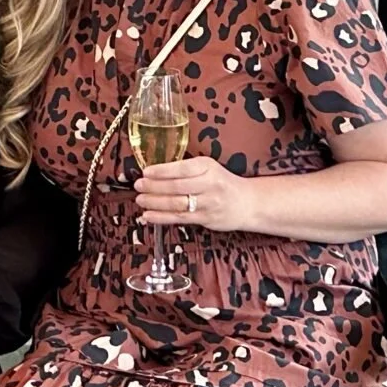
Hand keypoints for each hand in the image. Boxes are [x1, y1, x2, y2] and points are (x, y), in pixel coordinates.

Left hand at [133, 156, 253, 231]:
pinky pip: (180, 219)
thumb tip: (154, 172)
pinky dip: (161, 218)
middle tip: (138, 186)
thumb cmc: (222, 182)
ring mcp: (208, 204)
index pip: (182, 168)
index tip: (146, 172)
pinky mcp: (206, 219)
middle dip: (154, 187)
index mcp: (208, 167)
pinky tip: (148, 216)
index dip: (162, 171)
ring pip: (177, 204)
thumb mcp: (208, 168)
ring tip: (140, 200)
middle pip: (177, 187)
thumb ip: (186, 169)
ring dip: (155, 203)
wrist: (248, 202)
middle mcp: (209, 185)